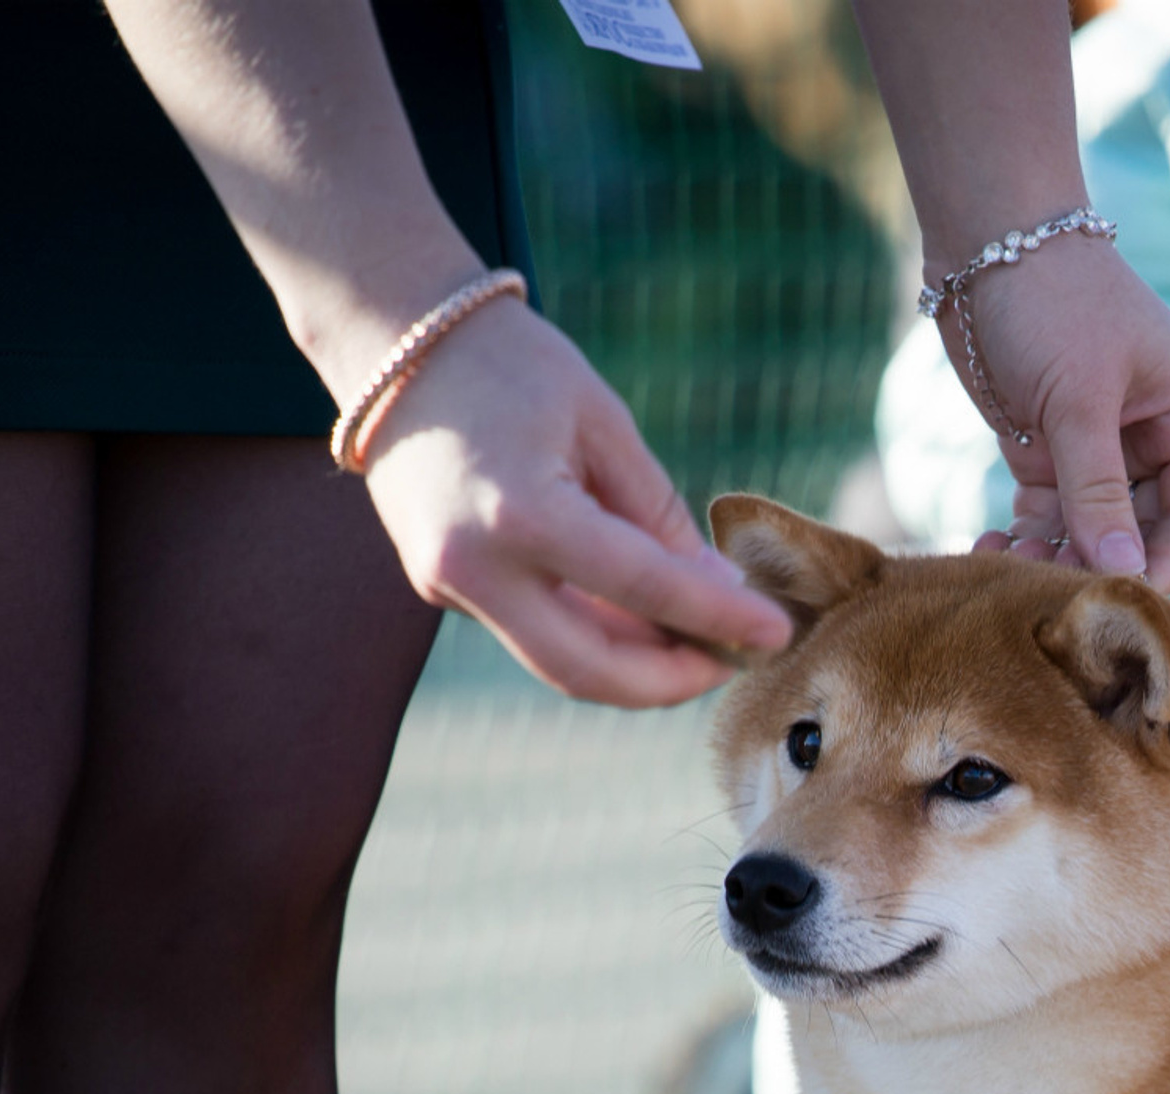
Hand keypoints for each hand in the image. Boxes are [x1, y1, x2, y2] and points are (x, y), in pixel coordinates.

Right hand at [354, 296, 792, 705]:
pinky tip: (638, 616)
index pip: (645, 588)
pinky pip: (532, 632)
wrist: (391, 337)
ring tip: (697, 638)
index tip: (778, 633)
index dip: (720, 619)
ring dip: (635, 665)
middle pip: (591, 671)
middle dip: (671, 680)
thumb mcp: (602, 423)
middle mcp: (473, 566)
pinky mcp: (440, 588)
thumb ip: (660, 517)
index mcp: (521, 513)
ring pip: (560, 664)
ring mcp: (446, 584)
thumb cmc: (509, 363)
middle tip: (733, 660)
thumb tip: (720, 592)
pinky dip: (592, 635)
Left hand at [948, 240, 1169, 593]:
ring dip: (1053, 561)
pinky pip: (1048, 522)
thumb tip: (1121, 571)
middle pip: (1142, 535)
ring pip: (1091, 536)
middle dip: (1096, 565)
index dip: (1165, 563)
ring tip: (1010, 571)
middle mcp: (1156, 441)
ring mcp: (1102, 452)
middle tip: (1049, 591)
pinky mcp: (1050, 456)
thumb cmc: (1050, 299)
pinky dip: (1023, 542)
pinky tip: (988, 549)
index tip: (1120, 597)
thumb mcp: (1078, 399)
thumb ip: (1097, 491)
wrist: (983, 239)